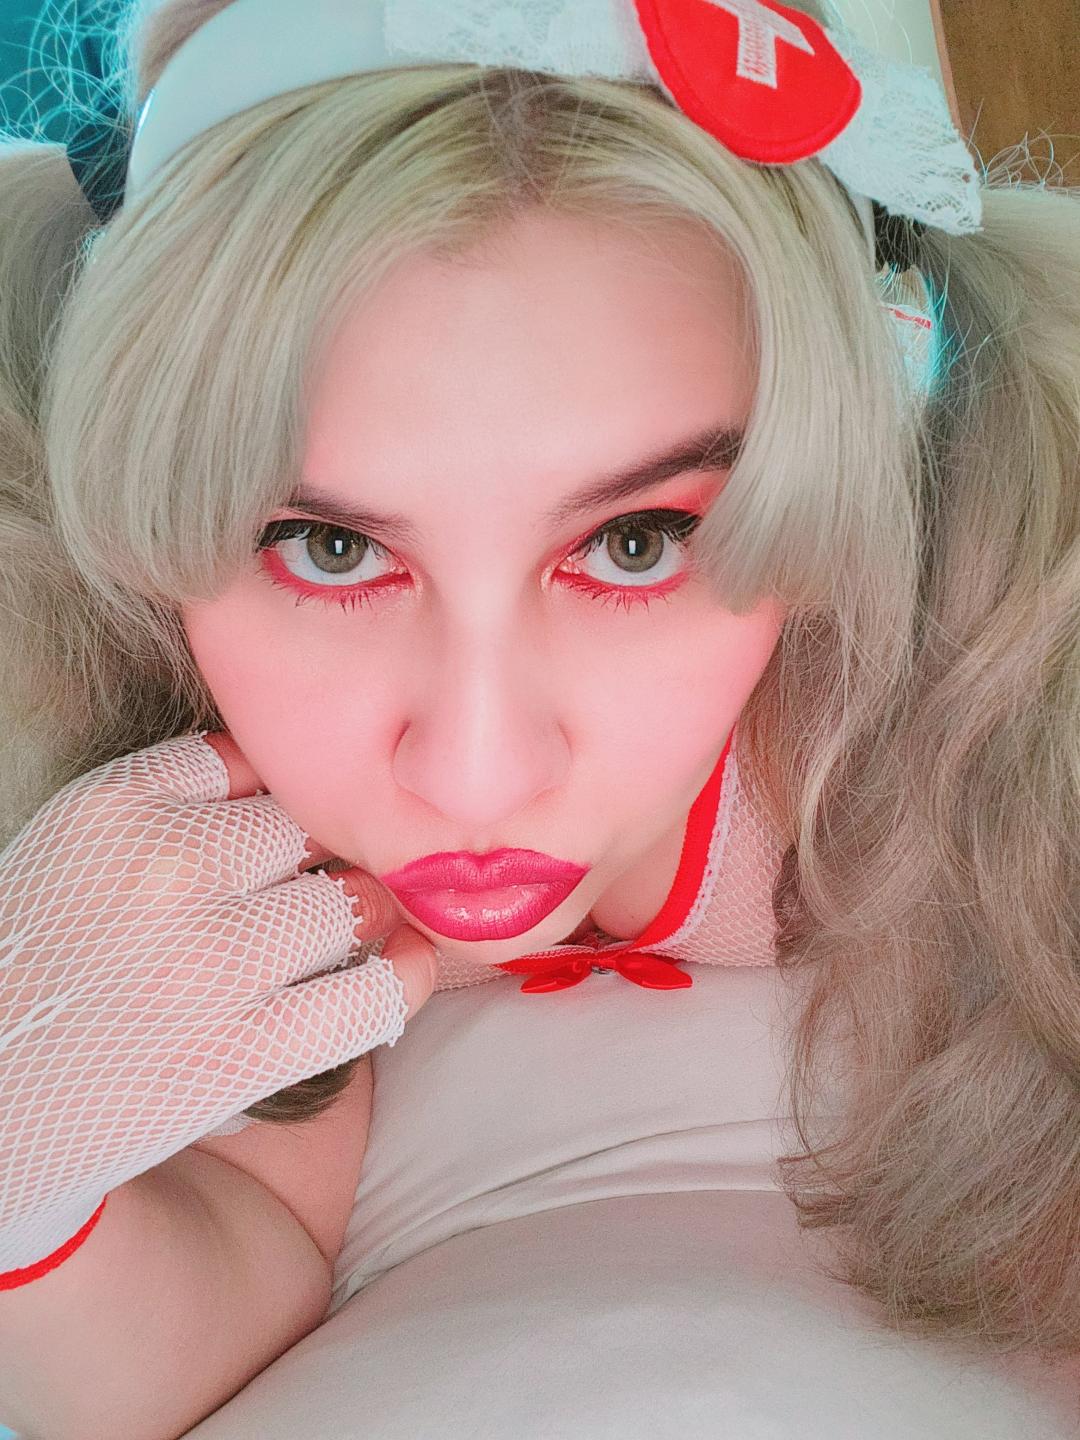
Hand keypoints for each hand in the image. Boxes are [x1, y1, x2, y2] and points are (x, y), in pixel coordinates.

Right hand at [0, 728, 437, 1274]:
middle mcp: (167, 872)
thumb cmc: (48, 959)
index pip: (252, 763)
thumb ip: (175, 784)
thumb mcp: (78, 842)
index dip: (279, 801)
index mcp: (116, 809)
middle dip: (327, 855)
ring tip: (342, 933)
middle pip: (311, 829)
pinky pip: (373, 993)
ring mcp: (211, 962)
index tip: (281, 834)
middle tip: (318, 888)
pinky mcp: (246, 1051)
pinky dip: (404, 976)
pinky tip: (401, 966)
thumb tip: (280, 758)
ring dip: (362, 914)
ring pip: (351, 900)